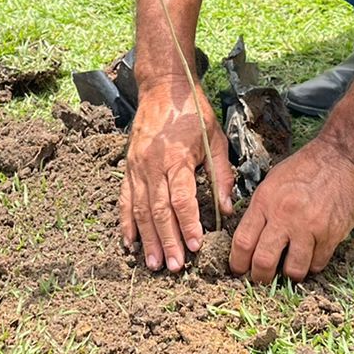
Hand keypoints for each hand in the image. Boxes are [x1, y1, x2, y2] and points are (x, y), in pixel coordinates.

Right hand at [118, 79, 234, 272]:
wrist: (163, 86)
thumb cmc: (193, 111)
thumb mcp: (215, 138)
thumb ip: (221, 175)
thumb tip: (228, 209)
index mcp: (176, 158)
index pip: (181, 199)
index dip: (187, 224)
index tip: (195, 247)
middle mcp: (152, 165)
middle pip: (158, 210)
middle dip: (166, 241)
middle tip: (173, 267)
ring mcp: (136, 167)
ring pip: (139, 209)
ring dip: (146, 239)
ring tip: (152, 263)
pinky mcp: (128, 166)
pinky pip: (124, 199)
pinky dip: (126, 222)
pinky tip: (129, 243)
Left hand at [230, 139, 353, 283]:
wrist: (341, 158)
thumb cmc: (304, 168)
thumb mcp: (272, 182)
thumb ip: (260, 211)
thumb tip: (248, 241)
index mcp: (265, 202)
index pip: (243, 242)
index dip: (238, 263)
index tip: (239, 270)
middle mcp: (285, 216)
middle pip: (264, 262)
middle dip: (260, 277)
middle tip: (263, 278)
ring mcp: (309, 227)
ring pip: (293, 270)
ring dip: (289, 274)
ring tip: (290, 267)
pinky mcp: (331, 234)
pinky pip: (318, 264)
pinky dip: (312, 264)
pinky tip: (311, 255)